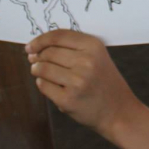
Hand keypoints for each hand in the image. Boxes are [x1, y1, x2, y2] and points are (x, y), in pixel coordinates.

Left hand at [26, 29, 141, 137]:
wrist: (119, 112)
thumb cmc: (104, 82)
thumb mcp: (97, 57)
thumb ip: (72, 48)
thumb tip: (36, 48)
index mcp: (93, 46)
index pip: (58, 36)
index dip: (40, 40)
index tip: (30, 46)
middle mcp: (86, 62)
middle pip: (48, 52)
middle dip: (37, 56)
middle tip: (34, 60)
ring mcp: (77, 82)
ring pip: (43, 69)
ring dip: (36, 70)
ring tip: (39, 72)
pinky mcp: (68, 100)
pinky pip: (44, 86)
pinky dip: (41, 84)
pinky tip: (49, 85)